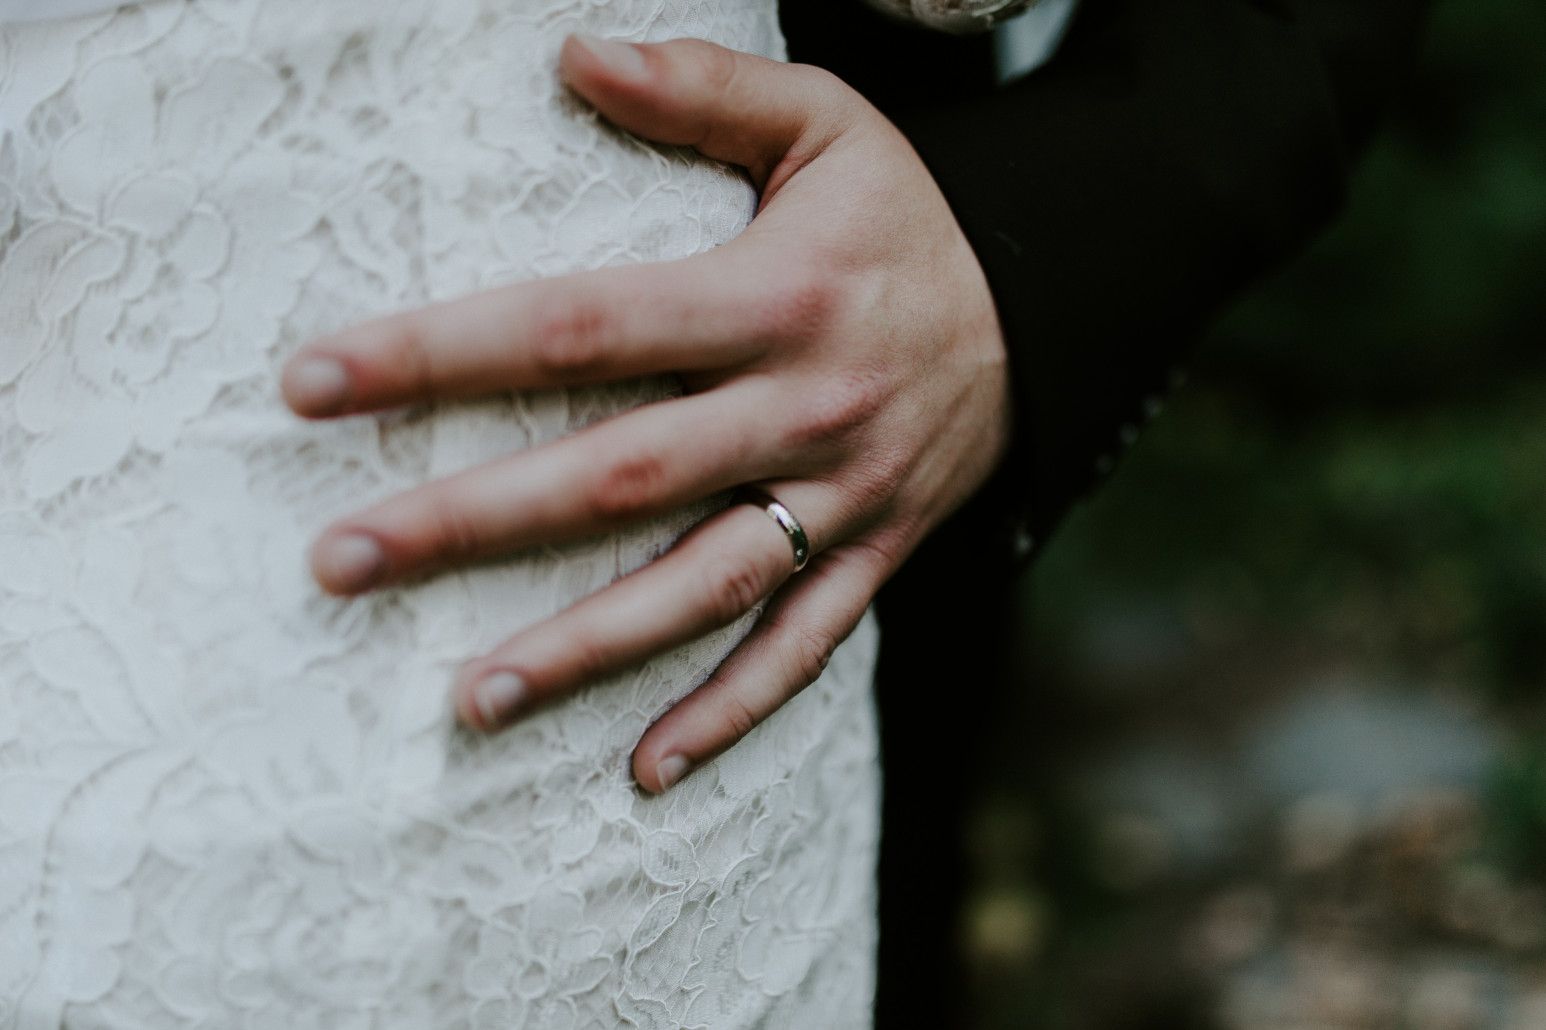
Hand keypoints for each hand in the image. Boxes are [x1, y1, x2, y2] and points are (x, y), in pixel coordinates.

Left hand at [280, 35, 1010, 791]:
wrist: (1042, 308)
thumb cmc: (901, 214)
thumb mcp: (827, 121)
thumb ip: (705, 87)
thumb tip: (570, 54)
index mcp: (775, 296)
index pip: (584, 324)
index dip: (446, 351)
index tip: (315, 381)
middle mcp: (805, 408)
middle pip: (619, 475)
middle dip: (473, 521)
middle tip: (340, 560)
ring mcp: (844, 497)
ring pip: (703, 588)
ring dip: (585, 650)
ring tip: (466, 701)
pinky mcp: (876, 554)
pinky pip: (803, 647)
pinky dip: (729, 713)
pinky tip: (643, 772)